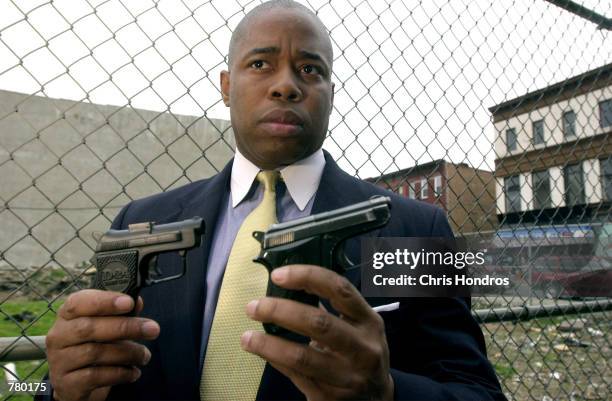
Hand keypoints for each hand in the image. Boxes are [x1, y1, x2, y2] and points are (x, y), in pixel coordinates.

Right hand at [46, 290, 159, 400]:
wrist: (75, 383)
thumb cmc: (93, 345)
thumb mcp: (104, 326)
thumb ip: (121, 313)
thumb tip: (138, 301)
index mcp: (67, 316)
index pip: (78, 302)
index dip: (104, 301)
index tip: (130, 302)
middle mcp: (58, 336)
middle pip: (89, 328)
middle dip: (125, 327)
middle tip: (152, 329)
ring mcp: (59, 361)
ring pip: (95, 353)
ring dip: (128, 353)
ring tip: (144, 355)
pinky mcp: (67, 384)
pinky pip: (96, 376)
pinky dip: (120, 373)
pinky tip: (134, 372)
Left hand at [241, 265, 393, 400]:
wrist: (378, 399)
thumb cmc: (362, 352)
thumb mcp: (360, 325)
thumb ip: (332, 306)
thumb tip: (288, 284)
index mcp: (369, 321)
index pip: (339, 289)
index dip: (307, 277)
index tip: (278, 275)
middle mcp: (363, 348)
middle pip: (318, 323)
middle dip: (280, 311)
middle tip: (254, 307)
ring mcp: (348, 376)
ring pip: (302, 357)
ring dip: (269, 345)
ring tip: (247, 337)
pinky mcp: (331, 398)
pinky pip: (296, 376)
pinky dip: (276, 361)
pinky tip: (262, 352)